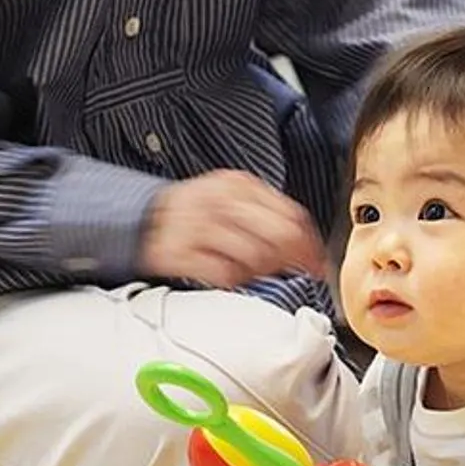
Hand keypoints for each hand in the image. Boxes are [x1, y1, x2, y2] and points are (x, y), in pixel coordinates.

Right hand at [138, 171, 327, 287]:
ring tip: (254, 271)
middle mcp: (219, 202)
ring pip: (254, 258)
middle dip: (295, 260)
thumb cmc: (198, 212)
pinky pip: (224, 274)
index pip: (291, 214)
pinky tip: (230, 274)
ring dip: (262, 272)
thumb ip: (268, 216)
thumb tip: (307, 248)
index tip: (319, 261)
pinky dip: (234, 280)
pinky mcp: (180, 253)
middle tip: (301, 273)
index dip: (310, 242)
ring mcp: (198, 226)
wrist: (145, 218)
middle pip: (278, 236)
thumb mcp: (233, 200)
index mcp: (238, 185)